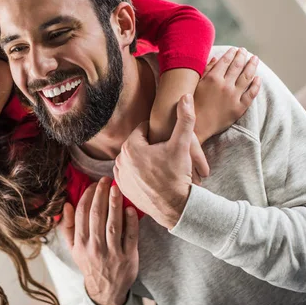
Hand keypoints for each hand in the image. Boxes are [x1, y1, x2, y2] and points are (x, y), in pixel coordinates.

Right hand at [58, 177, 138, 304]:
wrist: (105, 290)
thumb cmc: (89, 263)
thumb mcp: (73, 248)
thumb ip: (68, 226)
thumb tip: (67, 204)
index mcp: (80, 243)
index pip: (82, 214)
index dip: (87, 196)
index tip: (93, 185)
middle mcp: (95, 247)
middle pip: (97, 215)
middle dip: (101, 194)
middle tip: (105, 180)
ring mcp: (112, 252)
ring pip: (113, 224)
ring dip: (115, 204)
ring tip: (116, 188)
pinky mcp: (128, 257)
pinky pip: (130, 236)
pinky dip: (131, 221)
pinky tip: (130, 208)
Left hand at [114, 95, 199, 229]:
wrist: (176, 207)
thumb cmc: (178, 175)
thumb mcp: (183, 146)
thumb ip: (185, 119)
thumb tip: (185, 96)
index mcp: (130, 146)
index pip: (144, 129)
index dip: (158, 133)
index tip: (167, 141)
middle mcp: (120, 160)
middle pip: (138, 144)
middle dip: (150, 146)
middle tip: (165, 155)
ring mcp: (119, 175)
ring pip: (133, 158)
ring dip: (143, 159)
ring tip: (160, 166)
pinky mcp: (122, 188)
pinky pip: (130, 173)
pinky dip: (138, 173)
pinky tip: (152, 175)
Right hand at [194, 47, 261, 142]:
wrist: (196, 127)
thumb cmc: (192, 105)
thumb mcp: (195, 85)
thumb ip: (206, 71)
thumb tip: (215, 58)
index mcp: (212, 78)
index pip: (225, 61)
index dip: (231, 54)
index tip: (235, 49)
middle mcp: (225, 85)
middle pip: (237, 66)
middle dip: (242, 56)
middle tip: (245, 51)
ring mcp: (233, 96)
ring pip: (247, 77)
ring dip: (252, 66)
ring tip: (255, 59)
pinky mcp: (239, 108)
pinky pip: (251, 94)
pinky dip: (256, 84)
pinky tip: (258, 78)